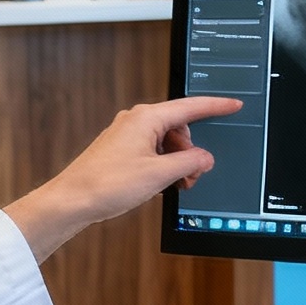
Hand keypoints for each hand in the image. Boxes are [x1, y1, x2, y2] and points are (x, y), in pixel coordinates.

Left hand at [3, 97, 241, 261]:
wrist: (72, 200)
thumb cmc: (106, 184)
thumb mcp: (159, 174)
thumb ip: (189, 162)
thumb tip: (205, 157)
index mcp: (147, 118)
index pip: (191, 107)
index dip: (215, 106)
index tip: (233, 104)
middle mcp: (136, 121)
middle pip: (180, 128)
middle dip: (191, 151)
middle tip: (193, 175)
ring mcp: (127, 135)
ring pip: (167, 142)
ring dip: (177, 162)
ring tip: (176, 184)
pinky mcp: (121, 149)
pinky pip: (153, 151)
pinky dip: (163, 165)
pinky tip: (162, 184)